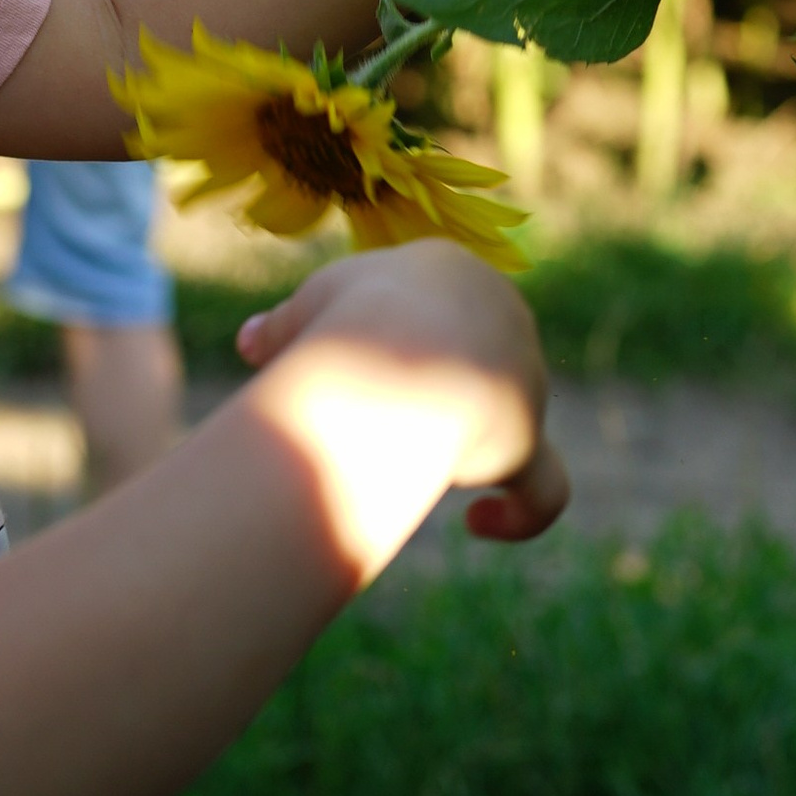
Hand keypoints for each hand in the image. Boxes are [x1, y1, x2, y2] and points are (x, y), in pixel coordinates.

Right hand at [237, 241, 568, 544]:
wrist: (393, 360)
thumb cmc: (339, 328)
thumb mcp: (301, 317)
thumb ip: (284, 329)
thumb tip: (254, 342)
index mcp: (450, 272)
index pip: (428, 308)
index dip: (388, 340)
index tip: (348, 366)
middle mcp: (500, 313)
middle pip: (468, 359)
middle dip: (425, 393)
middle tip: (375, 416)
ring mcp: (524, 375)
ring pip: (500, 416)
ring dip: (455, 444)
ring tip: (405, 461)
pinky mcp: (529, 437)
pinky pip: (542, 486)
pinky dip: (518, 513)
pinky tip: (481, 522)